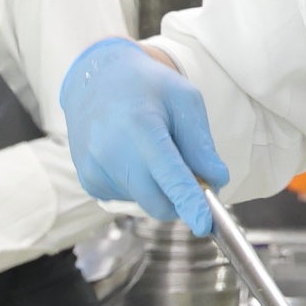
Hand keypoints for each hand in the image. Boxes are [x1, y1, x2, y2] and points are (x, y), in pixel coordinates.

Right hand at [60, 38, 227, 232]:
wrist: (94, 80)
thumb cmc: (146, 87)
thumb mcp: (184, 100)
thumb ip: (201, 144)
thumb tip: (216, 181)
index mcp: (139, 129)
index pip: (170, 177)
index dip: (189, 203)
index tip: (204, 225)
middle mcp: (111, 154)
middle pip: (158, 203)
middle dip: (181, 199)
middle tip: (189, 169)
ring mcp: (95, 171)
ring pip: (145, 202)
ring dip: (158, 187)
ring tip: (150, 148)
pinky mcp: (89, 182)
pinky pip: (128, 198)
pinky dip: (139, 185)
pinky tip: (131, 155)